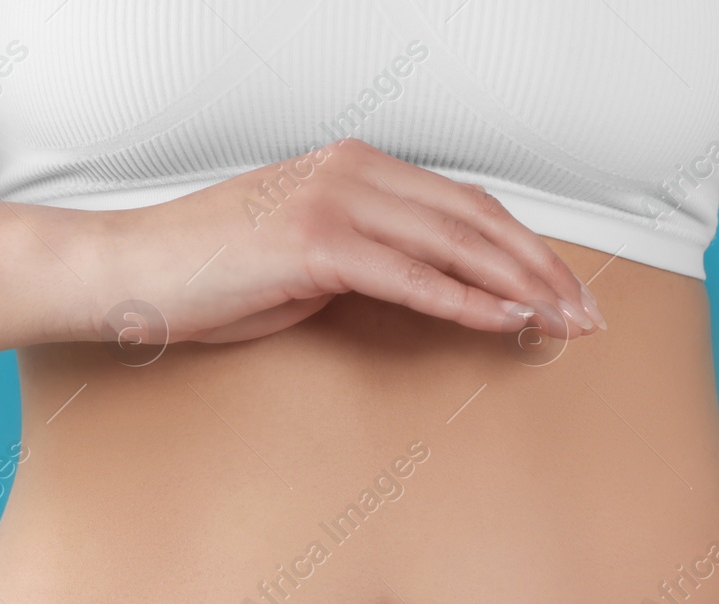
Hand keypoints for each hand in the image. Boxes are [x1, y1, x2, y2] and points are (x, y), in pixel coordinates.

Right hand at [79, 138, 603, 345]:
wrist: (133, 272)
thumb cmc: (212, 273)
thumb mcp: (306, 257)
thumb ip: (370, 256)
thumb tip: (428, 286)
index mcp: (355, 166)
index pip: (465, 205)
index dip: (524, 246)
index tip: (564, 288)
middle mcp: (353, 170)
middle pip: (475, 219)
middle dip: (541, 269)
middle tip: (585, 315)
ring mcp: (334, 201)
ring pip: (456, 243)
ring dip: (520, 286)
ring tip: (562, 323)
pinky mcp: (315, 243)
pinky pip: (412, 277)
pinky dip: (467, 301)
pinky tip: (506, 322)